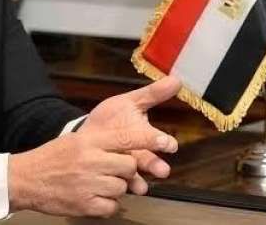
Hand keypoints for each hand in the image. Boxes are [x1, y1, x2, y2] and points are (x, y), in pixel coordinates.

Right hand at [8, 76, 179, 217]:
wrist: (27, 178)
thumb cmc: (53, 158)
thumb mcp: (77, 140)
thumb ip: (103, 141)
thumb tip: (134, 145)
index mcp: (88, 140)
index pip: (127, 136)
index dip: (149, 139)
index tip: (166, 141)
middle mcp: (89, 160)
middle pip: (129, 165)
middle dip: (125, 170)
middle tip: (110, 169)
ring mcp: (88, 183)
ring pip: (122, 187)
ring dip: (114, 187)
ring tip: (96, 183)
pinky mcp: (86, 204)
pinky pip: (112, 206)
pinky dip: (106, 204)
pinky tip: (92, 196)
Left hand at [81, 75, 181, 192]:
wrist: (88, 133)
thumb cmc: (112, 118)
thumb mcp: (130, 102)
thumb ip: (153, 94)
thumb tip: (177, 79)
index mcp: (144, 136)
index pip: (158, 140)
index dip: (164, 142)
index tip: (170, 144)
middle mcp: (139, 154)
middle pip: (150, 162)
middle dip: (156, 166)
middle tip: (162, 171)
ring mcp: (125, 166)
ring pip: (136, 175)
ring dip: (140, 180)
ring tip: (140, 186)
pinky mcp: (111, 175)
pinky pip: (118, 183)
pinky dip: (120, 186)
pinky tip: (120, 186)